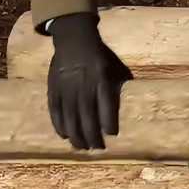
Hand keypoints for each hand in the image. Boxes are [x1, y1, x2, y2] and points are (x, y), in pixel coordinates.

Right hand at [46, 13, 132, 149]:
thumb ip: (120, 86)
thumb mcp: (116, 67)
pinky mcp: (54, 89)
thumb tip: (134, 105)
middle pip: (87, 117)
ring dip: (76, 135)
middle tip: (97, 148)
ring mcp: (66, 89)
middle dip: (92, 136)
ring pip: (70, 118)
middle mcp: (83, 87)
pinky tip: (64, 136)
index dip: (108, 122)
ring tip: (81, 148)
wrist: (74, 40)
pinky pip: (55, 111)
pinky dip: (59, 125)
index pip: (106, 106)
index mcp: (102, 80)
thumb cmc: (100, 56)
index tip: (111, 135)